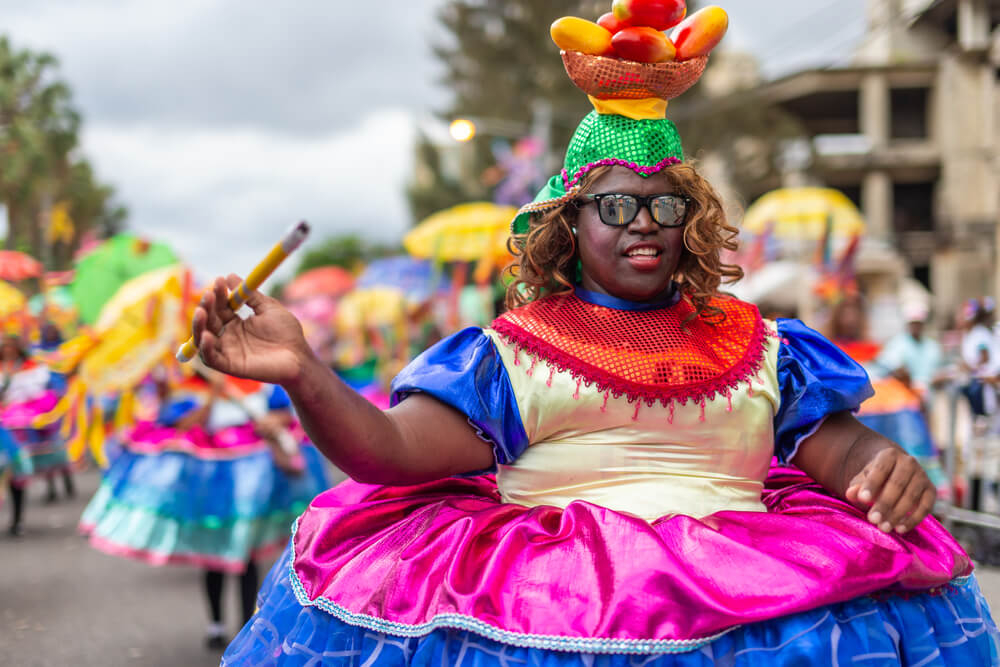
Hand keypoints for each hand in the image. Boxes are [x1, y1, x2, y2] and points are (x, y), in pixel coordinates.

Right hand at [192, 274, 313, 384]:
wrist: (299, 357)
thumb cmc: (287, 333)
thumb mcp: (268, 308)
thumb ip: (250, 295)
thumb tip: (230, 275)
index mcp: (236, 323)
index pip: (220, 307)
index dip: (218, 294)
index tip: (220, 280)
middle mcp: (229, 337)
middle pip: (209, 320)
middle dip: (207, 306)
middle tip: (210, 294)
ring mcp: (228, 351)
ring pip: (202, 338)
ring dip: (198, 324)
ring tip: (201, 311)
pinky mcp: (230, 366)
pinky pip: (210, 358)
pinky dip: (205, 348)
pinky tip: (207, 335)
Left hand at [845, 448, 935, 533]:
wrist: (895, 473)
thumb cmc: (875, 478)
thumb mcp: (862, 479)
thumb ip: (856, 485)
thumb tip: (851, 493)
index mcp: (889, 455)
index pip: (880, 469)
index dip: (871, 484)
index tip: (862, 499)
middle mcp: (909, 462)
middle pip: (897, 484)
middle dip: (884, 503)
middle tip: (873, 519)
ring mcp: (922, 476)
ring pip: (911, 496)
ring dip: (897, 514)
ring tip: (883, 527)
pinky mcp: (931, 490)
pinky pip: (925, 507)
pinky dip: (913, 519)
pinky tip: (900, 529)